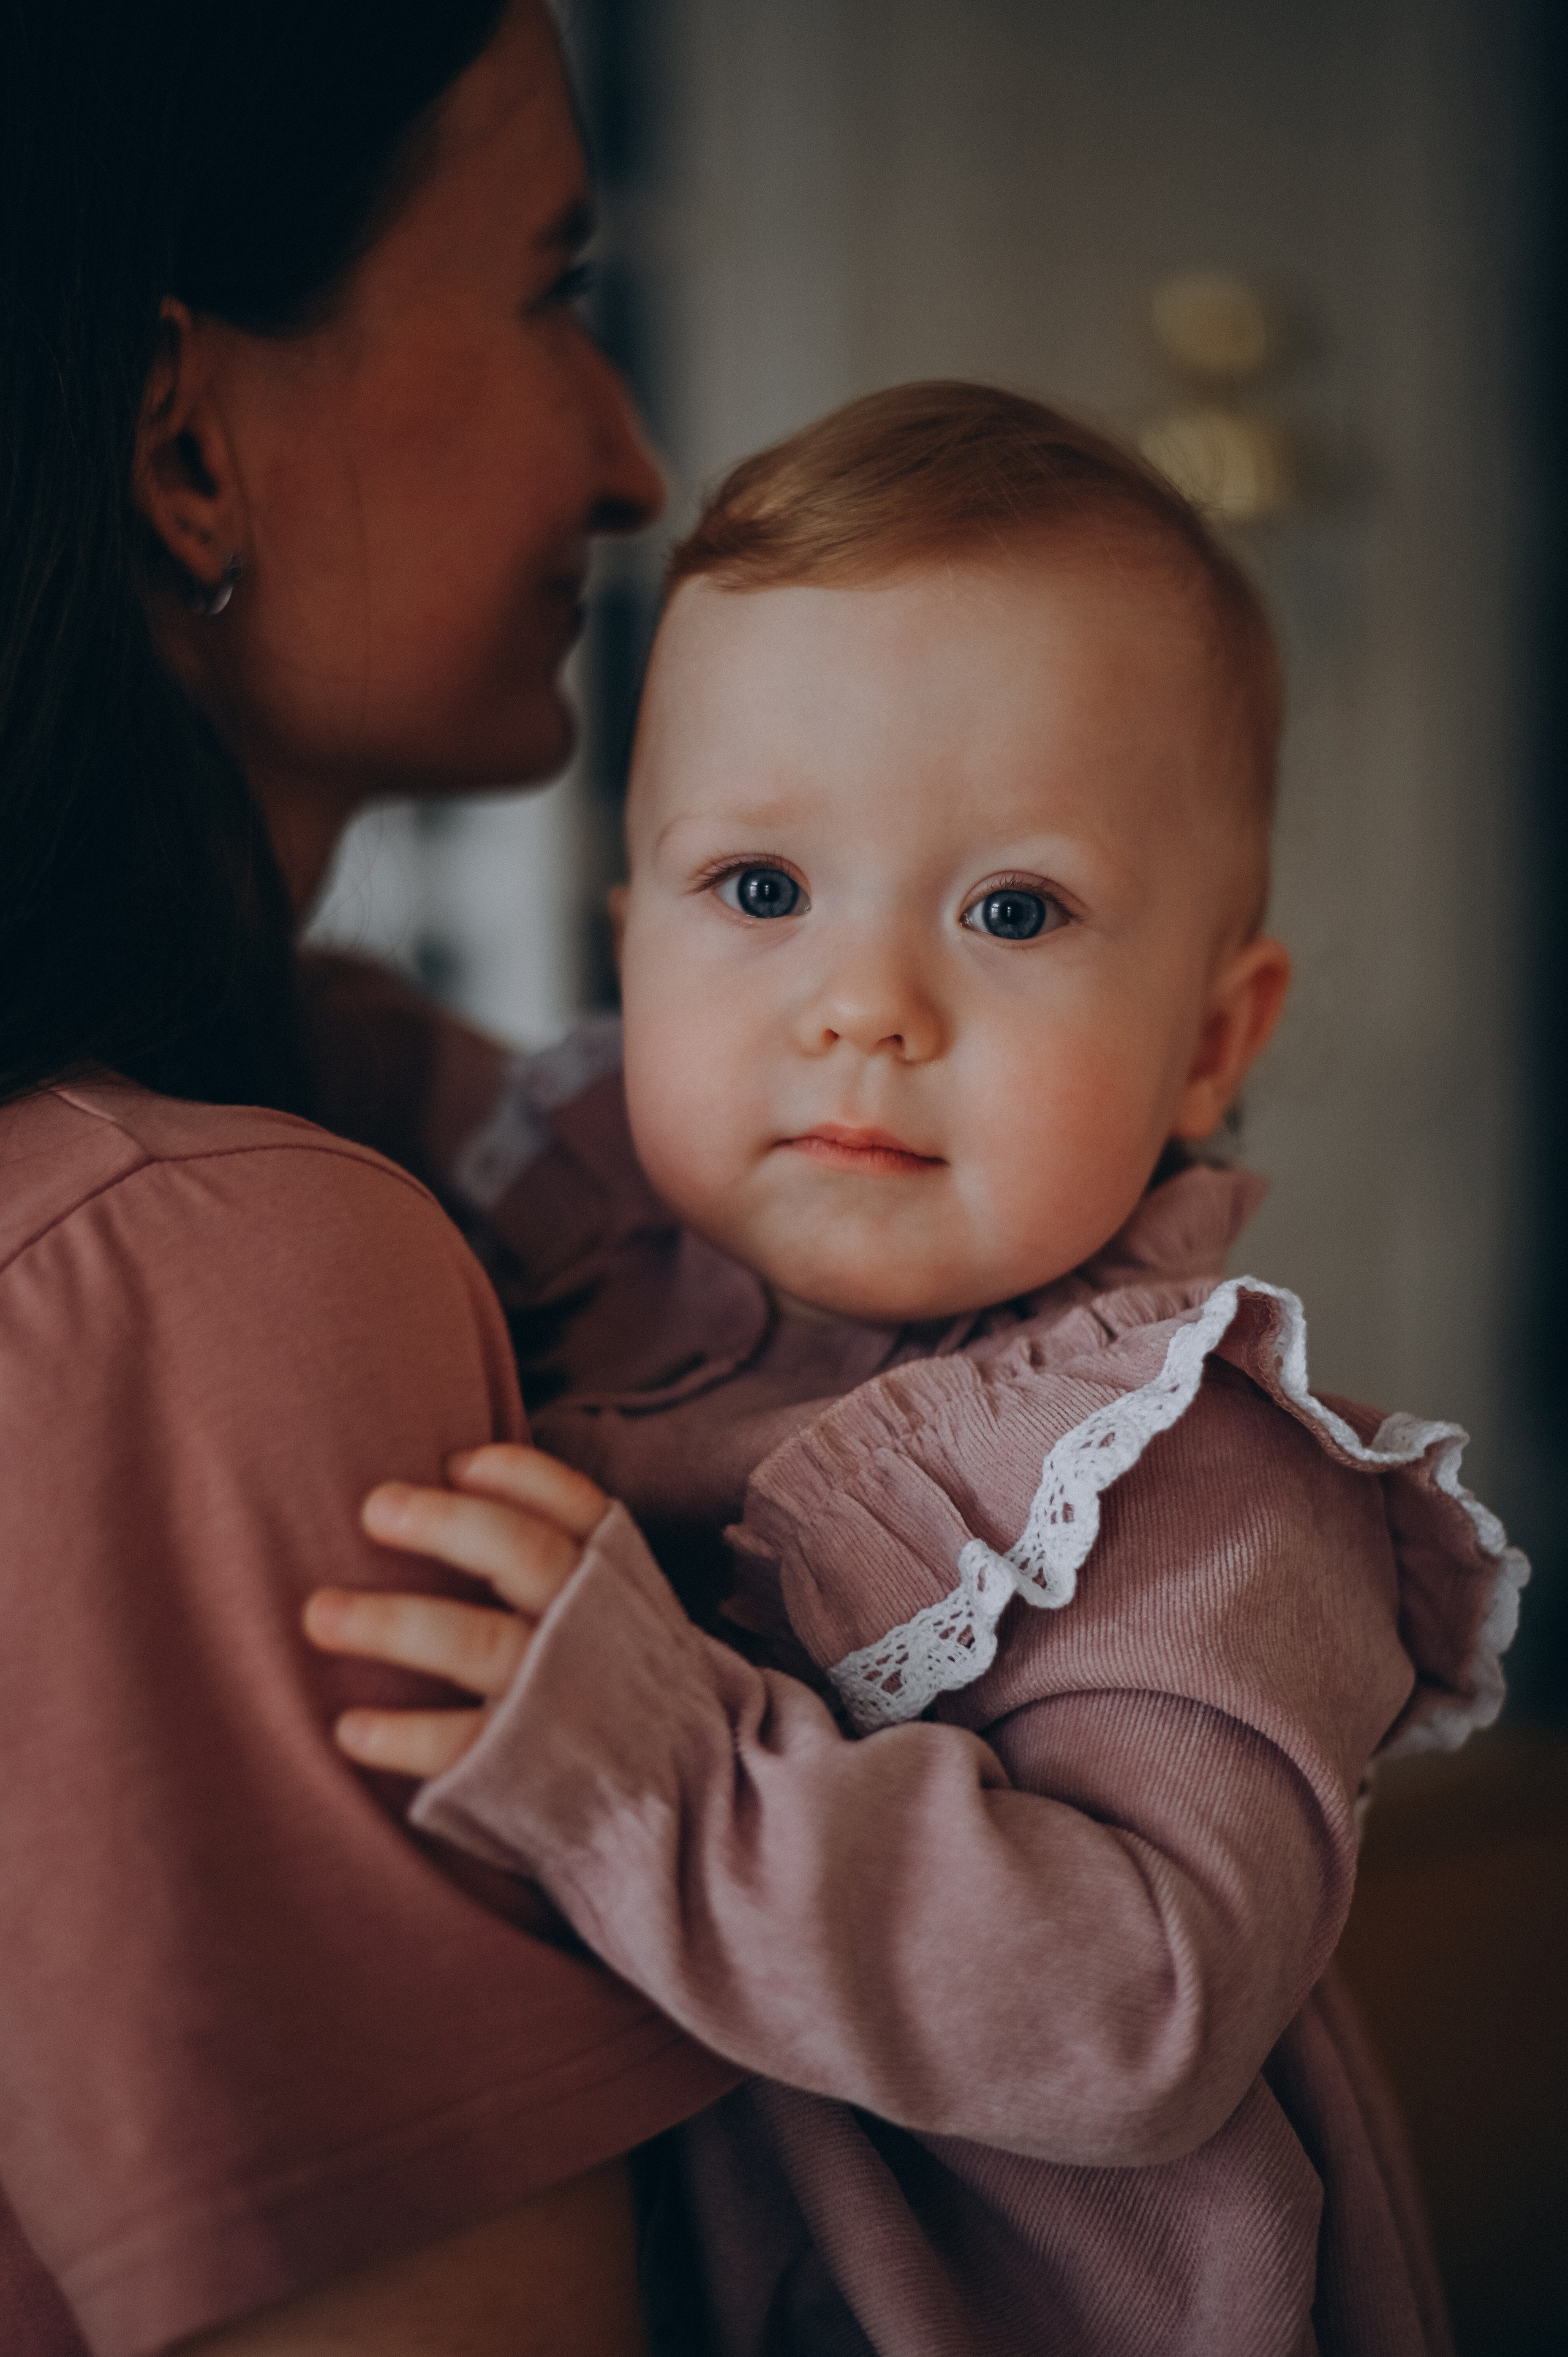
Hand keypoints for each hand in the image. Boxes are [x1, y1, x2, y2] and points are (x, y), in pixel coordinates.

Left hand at [304, 1446, 608, 1778]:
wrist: (679, 1806)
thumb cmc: (610, 1684)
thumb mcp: (615, 1612)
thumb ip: (559, 1561)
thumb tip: (444, 1488)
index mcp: (617, 1581)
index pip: (575, 1508)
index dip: (516, 1475)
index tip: (453, 1463)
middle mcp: (597, 1630)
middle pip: (527, 1555)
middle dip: (448, 1525)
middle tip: (372, 1508)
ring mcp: (566, 1699)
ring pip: (482, 1643)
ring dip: (395, 1623)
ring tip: (318, 1614)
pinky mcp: (533, 1770)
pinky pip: (462, 1745)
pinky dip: (404, 1735)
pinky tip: (349, 1728)